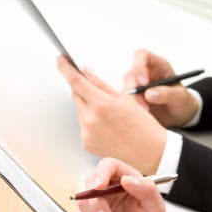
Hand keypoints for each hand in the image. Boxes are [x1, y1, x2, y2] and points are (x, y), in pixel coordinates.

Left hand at [57, 56, 166, 174]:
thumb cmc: (143, 126)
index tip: (60, 60)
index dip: (65, 68)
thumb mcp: (126, 99)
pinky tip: (108, 128)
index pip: (76, 81)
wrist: (150, 151)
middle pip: (76, 95)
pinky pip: (83, 126)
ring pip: (80, 111)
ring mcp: (86, 133)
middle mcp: (90, 119)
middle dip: (83, 90)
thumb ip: (102, 84)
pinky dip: (92, 123)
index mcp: (102, 104)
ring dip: (89, 108)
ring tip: (111, 117)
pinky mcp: (86, 143)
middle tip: (101, 95)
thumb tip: (86, 72)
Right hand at [71, 158, 169, 211]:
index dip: (101, 173)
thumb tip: (126, 179)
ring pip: (81, 203)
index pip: (108, 166)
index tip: (99, 186)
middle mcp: (109, 191)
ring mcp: (97, 207)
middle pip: (90, 184)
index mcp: (127, 180)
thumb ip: (146, 189)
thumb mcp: (156, 208)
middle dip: (96, 203)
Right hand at [124, 49, 199, 127]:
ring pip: (126, 89)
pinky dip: (130, 107)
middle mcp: (145, 73)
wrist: (181, 116)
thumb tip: (149, 94)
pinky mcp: (133, 98)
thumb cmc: (183, 101)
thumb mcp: (181, 97)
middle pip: (130, 74)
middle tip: (142, 104)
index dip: (139, 66)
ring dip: (133, 101)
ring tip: (146, 112)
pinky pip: (124, 101)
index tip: (143, 82)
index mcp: (158, 65)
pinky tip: (141, 115)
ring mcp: (137, 86)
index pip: (142, 55)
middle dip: (134, 89)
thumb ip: (167, 94)